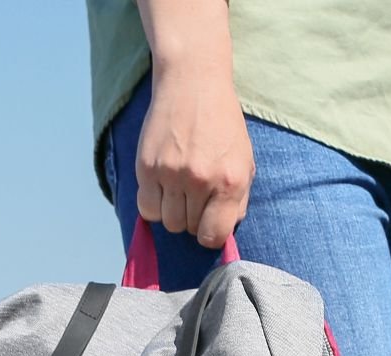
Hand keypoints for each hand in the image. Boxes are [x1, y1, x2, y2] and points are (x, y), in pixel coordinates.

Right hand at [136, 58, 252, 249]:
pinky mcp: (146, 166)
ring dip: (172, 212)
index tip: (209, 223)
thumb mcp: (245, 162)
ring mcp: (171, 174)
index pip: (214, 236)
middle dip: (193, 219)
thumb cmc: (223, 125)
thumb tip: (221, 233)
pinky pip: (145, 208)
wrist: (193, 83)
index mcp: (230, 182)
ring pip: (166, 222)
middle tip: (195, 197)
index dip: (211, 234)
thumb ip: (237, 200)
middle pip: (188, 229)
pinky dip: (153, 204)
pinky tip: (162, 187)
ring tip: (179, 191)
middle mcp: (200, 180)